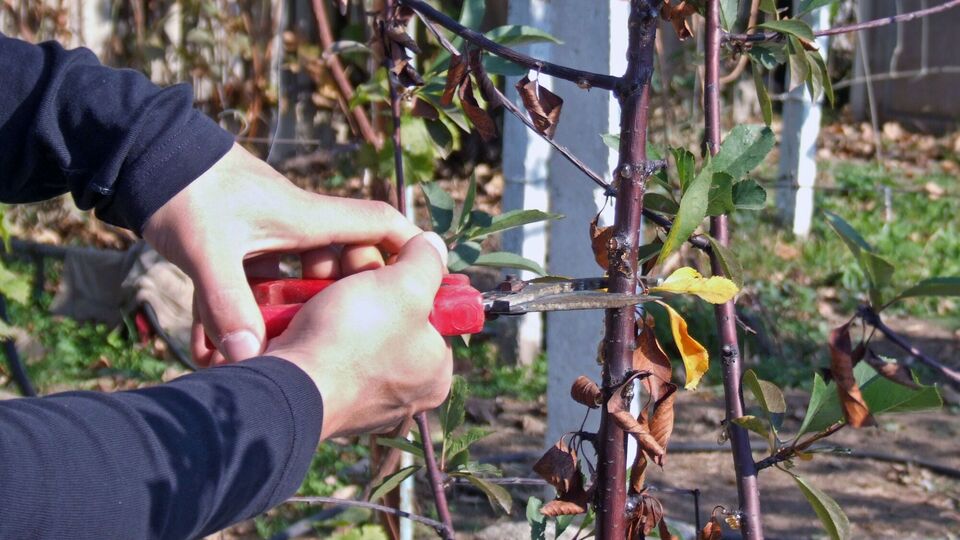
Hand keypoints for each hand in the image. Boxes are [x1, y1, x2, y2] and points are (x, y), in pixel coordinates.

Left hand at [142, 143, 421, 365]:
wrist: (143, 155)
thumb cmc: (185, 189)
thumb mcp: (208, 249)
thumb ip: (228, 304)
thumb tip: (248, 358)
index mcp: (306, 218)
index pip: (377, 224)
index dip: (407, 248)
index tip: (424, 282)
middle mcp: (295, 226)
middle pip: (340, 264)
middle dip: (338, 302)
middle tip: (329, 337)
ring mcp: (267, 235)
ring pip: (294, 279)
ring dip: (285, 314)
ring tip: (272, 352)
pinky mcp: (238, 244)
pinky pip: (251, 285)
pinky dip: (239, 313)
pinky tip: (214, 350)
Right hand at [265, 232, 452, 439]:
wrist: (287, 384)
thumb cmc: (356, 339)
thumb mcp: (406, 286)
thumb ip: (427, 262)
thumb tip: (433, 245)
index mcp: (432, 371)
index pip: (431, 310)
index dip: (411, 274)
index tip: (390, 252)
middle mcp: (400, 386)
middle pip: (389, 310)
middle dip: (367, 275)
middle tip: (349, 253)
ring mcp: (356, 389)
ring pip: (351, 319)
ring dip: (334, 285)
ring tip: (319, 265)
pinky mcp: (318, 384)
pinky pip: (322, 337)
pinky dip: (312, 311)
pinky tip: (301, 290)